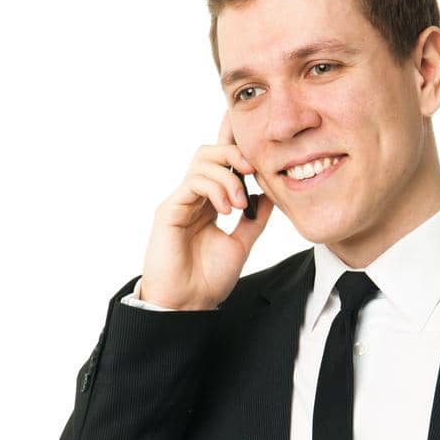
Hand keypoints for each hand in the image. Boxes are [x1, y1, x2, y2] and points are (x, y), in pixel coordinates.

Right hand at [139, 110, 274, 309]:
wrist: (186, 305)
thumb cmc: (207, 280)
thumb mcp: (242, 244)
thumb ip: (254, 219)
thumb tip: (270, 195)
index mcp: (210, 202)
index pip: (222, 164)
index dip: (235, 143)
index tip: (255, 133)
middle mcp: (194, 197)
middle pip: (211, 152)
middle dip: (235, 154)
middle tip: (254, 170)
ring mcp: (181, 201)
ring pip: (202, 161)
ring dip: (228, 176)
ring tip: (240, 203)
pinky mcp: (170, 209)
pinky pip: (193, 182)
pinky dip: (215, 189)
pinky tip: (227, 210)